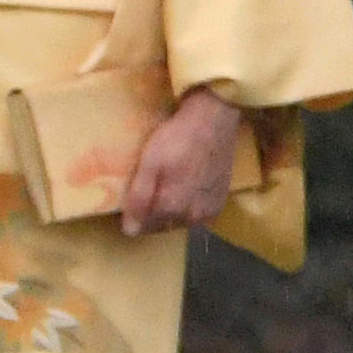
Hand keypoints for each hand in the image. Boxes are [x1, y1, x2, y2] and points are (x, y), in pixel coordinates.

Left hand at [115, 85, 237, 237]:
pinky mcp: (221, 201)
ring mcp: (211, 211)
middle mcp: (194, 217)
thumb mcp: (149, 165)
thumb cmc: (177, 140)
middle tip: (149, 186)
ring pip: (180, 221)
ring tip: (165, 184)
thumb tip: (130, 231)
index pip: (142, 227)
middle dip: (150, 213)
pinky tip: (183, 186)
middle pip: (161, 225)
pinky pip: (197, 213)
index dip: (132, 213)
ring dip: (169, 210)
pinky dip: (187, 205)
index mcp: (173, 209)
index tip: (130, 195)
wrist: (214, 121)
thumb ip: (140, 199)